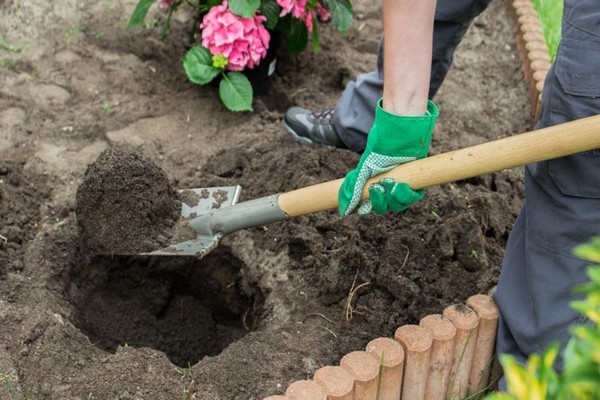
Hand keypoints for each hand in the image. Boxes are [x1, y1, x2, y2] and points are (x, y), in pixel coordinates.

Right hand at [338, 98, 437, 216]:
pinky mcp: (416, 180)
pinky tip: (398, 185)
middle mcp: (389, 187)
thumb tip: (345, 210)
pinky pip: (412, 197)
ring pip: (399, 204)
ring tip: (388, 183)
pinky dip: (405, 194)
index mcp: (376, 185)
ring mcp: (403, 184)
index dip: (368, 208)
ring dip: (392, 198)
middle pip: (385, 207)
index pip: (372, 205)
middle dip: (380, 202)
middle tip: (376, 188)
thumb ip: (353, 188)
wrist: (397, 134)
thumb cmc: (380, 149)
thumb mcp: (363, 168)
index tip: (363, 207)